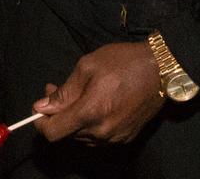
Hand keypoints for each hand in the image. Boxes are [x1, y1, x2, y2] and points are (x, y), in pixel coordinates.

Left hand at [32, 42, 163, 144]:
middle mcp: (102, 132)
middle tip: (56, 89)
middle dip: (58, 114)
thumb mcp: (87, 66)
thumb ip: (64, 91)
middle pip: (67, 134)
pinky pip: (99, 136)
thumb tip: (43, 106)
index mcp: (90, 113)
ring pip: (83, 136)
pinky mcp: (126, 138)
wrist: (160, 70)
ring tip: (77, 93)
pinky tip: (95, 103)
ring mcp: (116, 138)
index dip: (41, 122)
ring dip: (74, 119)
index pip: (54, 133)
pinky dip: (90, 123)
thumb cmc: (122, 62)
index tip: (39, 108)